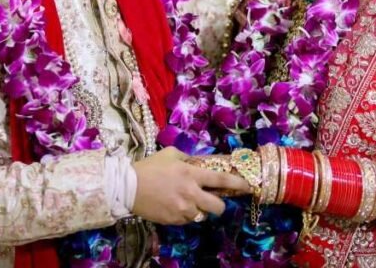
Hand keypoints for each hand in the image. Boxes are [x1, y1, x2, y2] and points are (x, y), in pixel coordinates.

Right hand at [131, 147, 250, 224]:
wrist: (127, 187)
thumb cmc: (149, 167)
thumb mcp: (170, 154)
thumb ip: (188, 158)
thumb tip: (199, 162)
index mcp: (192, 174)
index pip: (222, 181)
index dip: (238, 184)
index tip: (247, 186)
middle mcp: (191, 193)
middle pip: (218, 207)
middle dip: (219, 205)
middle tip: (212, 201)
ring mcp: (183, 209)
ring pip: (202, 215)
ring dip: (199, 210)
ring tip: (187, 202)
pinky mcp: (174, 220)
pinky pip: (187, 220)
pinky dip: (185, 215)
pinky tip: (175, 206)